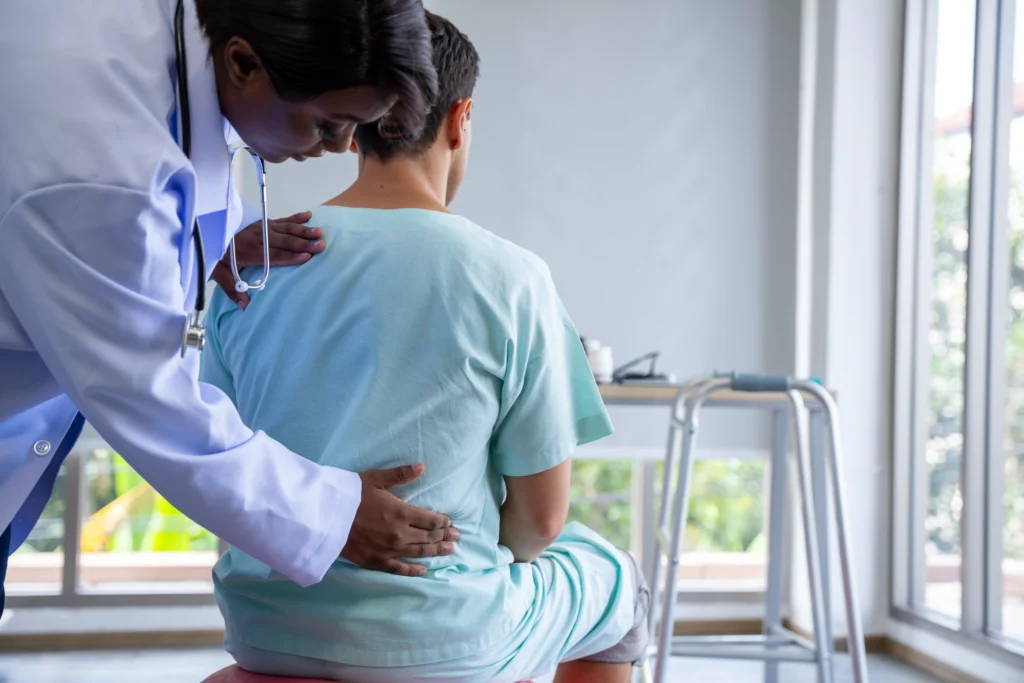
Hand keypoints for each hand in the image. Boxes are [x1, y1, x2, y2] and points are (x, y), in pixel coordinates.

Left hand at [212, 211, 325, 309]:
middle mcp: (258, 238)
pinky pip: (282, 219)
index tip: (306, 257)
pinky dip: (296, 218)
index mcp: (249, 251)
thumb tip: (245, 307)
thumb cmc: (216, 254)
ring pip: (286, 229)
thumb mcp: (218, 273)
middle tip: (321, 245)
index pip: (273, 255)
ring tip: (320, 232)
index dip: (290, 256)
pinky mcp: (263, 223)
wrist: (208, 230)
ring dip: (304, 231)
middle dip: (304, 244)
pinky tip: (308, 216)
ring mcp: (262, 228)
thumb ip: (232, 289)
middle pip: (284, 241)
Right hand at [341, 464, 458, 576]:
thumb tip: (422, 467)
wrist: (325, 516)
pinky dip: (413, 570)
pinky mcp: (376, 561)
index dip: (443, 522)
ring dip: (436, 551)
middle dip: (444, 536)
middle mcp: (399, 534)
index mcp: (401, 513)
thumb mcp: (376, 479)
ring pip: (419, 552)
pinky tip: (424, 570)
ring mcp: (388, 550)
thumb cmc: (350, 495)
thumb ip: (400, 474)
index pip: (431, 520)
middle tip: (456, 537)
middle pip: (428, 537)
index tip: (449, 522)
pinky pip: (399, 569)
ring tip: (449, 550)